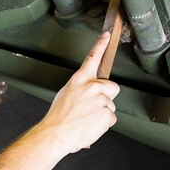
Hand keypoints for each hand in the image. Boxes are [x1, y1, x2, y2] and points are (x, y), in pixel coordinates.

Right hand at [39, 32, 120, 154]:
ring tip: (87, 119)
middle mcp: (92, 87)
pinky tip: (91, 125)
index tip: (107, 35)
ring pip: (111, 106)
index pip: (92, 57)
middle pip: (113, 87)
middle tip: (94, 106)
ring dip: (102, 113)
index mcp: (79, 79)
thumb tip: (90, 92)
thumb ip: (81, 89)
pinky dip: (103, 124)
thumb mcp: (66, 93)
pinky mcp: (106, 114)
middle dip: (108, 95)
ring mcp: (101, 100)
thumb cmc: (58, 117)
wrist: (56, 134)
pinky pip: (111, 119)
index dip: (101, 45)